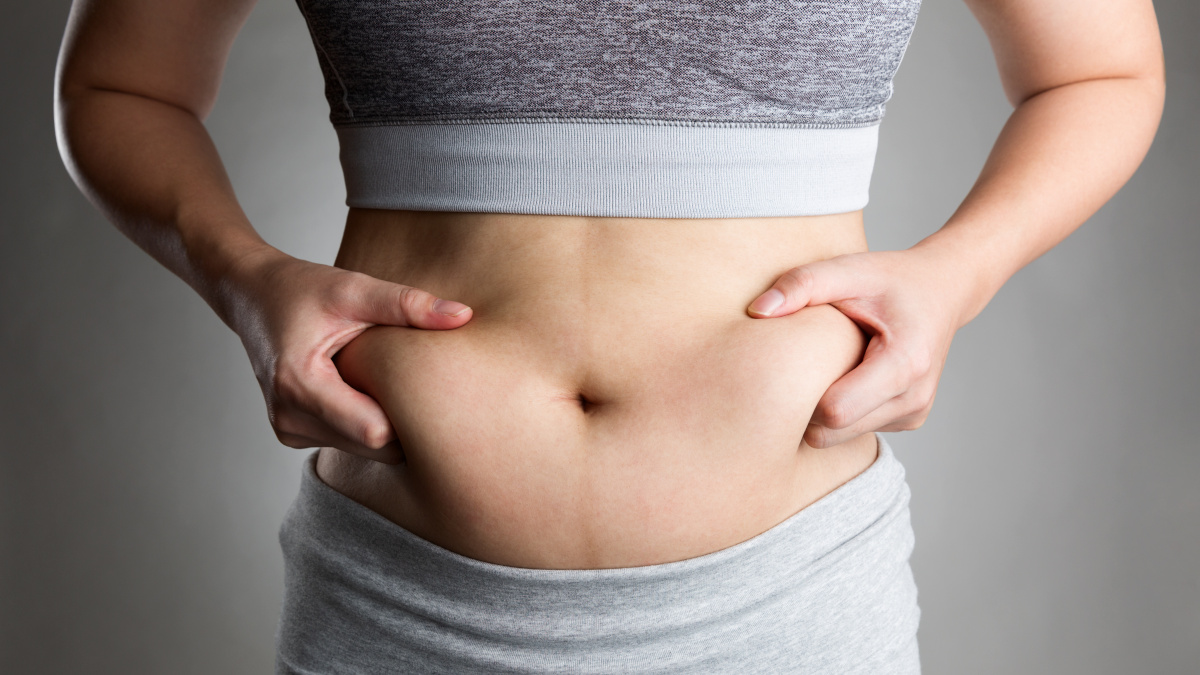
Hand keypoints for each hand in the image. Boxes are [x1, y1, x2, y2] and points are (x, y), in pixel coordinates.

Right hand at [224, 247, 472, 463]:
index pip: (374, 433)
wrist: (253, 297)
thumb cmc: (301, 289)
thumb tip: (463, 315)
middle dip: (403, 423)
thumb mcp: (354, 288)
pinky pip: (347, 443)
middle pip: (373, 448)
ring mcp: (288, 431)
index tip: (433, 389)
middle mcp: (288, 417)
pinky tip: (368, 390)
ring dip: (384, 423)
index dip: (410, 417)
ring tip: (390, 383)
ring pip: (363, 452)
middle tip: (422, 386)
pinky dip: (365, 423)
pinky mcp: (294, 434)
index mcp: (299, 384)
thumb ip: (407, 304)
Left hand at [746, 247, 975, 447]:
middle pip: (833, 431)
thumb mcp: (849, 269)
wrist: (944, 289)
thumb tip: (757, 311)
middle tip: (796, 368)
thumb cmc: (893, 278)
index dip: (802, 394)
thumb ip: (802, 284)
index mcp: (905, 364)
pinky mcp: (909, 420)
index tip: (791, 363)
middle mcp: (915, 398)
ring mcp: (914, 414)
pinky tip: (844, 376)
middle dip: (805, 407)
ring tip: (825, 367)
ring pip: (840, 437)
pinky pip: (855, 431)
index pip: (835, 411)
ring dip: (822, 410)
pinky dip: (841, 410)